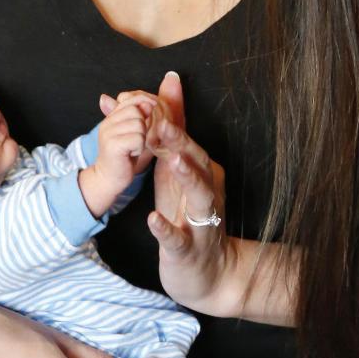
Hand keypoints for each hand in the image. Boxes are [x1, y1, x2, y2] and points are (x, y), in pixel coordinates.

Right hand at [80, 91, 157, 215]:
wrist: (108, 179)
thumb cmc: (123, 156)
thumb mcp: (131, 132)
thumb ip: (138, 117)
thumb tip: (148, 102)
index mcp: (111, 117)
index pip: (131, 99)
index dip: (145, 103)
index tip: (153, 110)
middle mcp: (107, 123)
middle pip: (137, 112)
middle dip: (143, 126)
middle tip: (136, 140)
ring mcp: (108, 133)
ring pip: (139, 125)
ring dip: (142, 139)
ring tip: (133, 148)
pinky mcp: (113, 145)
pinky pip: (138, 139)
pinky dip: (139, 148)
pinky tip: (131, 154)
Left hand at [145, 71, 231, 313]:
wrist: (209, 274)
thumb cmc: (188, 214)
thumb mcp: (176, 171)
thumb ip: (171, 131)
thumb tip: (166, 83)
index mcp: (202, 172)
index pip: (186, 142)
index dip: (169, 123)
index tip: (149, 100)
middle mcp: (207, 192)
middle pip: (197, 162)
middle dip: (179, 142)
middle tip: (159, 122)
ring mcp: (202, 222)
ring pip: (199, 195)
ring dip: (187, 177)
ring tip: (171, 161)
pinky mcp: (190, 250)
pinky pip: (179, 239)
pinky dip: (166, 229)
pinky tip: (153, 219)